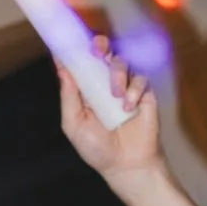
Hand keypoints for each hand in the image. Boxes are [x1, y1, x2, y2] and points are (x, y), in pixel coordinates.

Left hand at [57, 48, 164, 179]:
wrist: (126, 166)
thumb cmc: (97, 148)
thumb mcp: (74, 124)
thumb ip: (69, 96)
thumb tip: (61, 68)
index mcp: (86, 88)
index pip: (81, 61)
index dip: (75, 48)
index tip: (68, 40)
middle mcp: (105, 83)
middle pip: (104, 51)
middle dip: (100, 44)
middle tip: (97, 50)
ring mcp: (126, 86)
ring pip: (123, 61)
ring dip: (118, 75)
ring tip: (116, 96)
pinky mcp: (145, 93)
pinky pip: (141, 79)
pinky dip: (134, 91)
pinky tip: (129, 109)